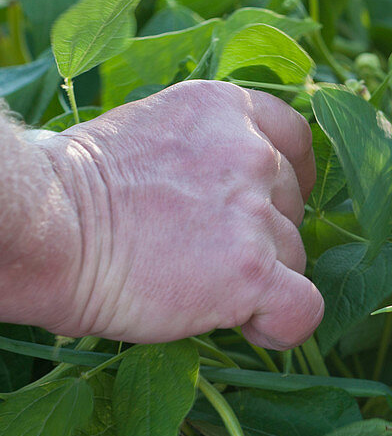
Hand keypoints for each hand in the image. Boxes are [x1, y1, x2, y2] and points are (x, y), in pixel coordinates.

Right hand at [8, 81, 321, 348]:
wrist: (43, 226)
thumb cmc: (72, 189)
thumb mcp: (148, 134)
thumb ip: (203, 153)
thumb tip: (217, 193)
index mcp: (227, 109)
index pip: (294, 138)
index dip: (289, 179)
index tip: (270, 203)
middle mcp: (252, 153)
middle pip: (291, 208)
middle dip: (262, 236)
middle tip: (201, 254)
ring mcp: (255, 212)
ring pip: (295, 258)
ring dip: (260, 280)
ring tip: (197, 286)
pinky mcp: (252, 270)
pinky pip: (303, 308)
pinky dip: (282, 324)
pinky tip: (250, 326)